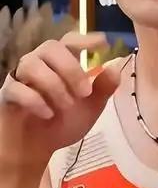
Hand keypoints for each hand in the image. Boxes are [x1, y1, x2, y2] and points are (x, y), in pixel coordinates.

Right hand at [0, 32, 119, 175]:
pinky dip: (35, 100)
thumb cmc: (63, 122)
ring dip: (54, 85)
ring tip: (66, 106)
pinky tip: (48, 114)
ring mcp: (20, 78)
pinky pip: (16, 89)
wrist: (38, 149)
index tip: (102, 43)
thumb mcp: (90, 107)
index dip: (84, 39)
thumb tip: (116, 68)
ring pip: (32, 64)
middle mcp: (39, 63)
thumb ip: (103, 89)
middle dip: (71, 68)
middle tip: (84, 92)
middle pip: (50, 47)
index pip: (69, 41)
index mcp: (60, 63)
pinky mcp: (7, 95)